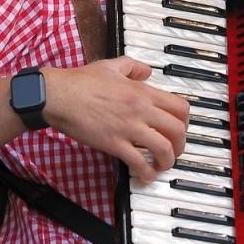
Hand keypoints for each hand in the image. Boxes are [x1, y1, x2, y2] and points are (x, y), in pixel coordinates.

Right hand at [41, 57, 188, 182]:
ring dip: (168, 161)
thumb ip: (133, 67)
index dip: (185, 121)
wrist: (58, 95)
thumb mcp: (111, 66)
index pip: (180, 107)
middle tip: (175, 150)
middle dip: (181, 144)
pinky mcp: (114, 143)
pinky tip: (145, 177)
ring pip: (164, 148)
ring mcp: (128, 127)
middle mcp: (141, 109)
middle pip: (177, 130)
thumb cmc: (80, 81)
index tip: (179, 129)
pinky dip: (146, 173)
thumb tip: (147, 71)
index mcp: (142, 91)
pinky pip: (138, 162)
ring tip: (162, 165)